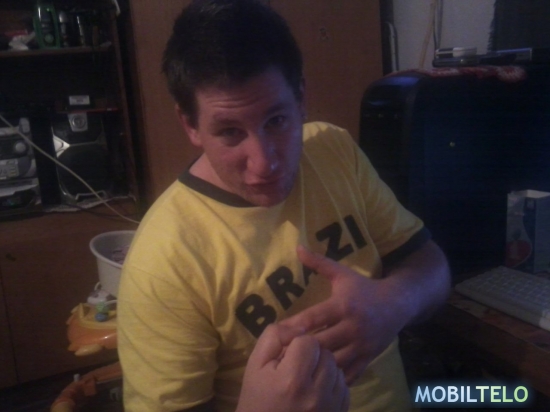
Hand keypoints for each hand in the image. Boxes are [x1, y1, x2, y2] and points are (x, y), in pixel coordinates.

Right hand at [237, 324, 348, 411]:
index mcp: (292, 380)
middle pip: (326, 354)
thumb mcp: (255, 364)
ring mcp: (330, 407)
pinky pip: (344, 387)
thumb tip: (300, 327)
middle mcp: (316, 395)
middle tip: (297, 369)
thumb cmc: (257, 398)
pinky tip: (317, 392)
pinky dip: (332, 385)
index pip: (309, 342)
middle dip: (312, 356)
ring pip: (337, 369)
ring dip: (324, 369)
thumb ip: (274, 336)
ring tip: (307, 380)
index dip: (297, 345)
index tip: (287, 358)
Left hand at [280, 246, 407, 384]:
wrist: (398, 304)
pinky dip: (332, 378)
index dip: (295, 327)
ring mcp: (362, 345)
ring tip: (294, 369)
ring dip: (315, 367)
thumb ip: (319, 263)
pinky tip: (317, 378)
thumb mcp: (342, 274)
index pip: (315, 318)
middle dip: (301, 350)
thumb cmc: (364, 288)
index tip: (277, 333)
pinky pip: (348, 374)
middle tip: (279, 356)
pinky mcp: (368, 358)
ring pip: (334, 363)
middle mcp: (353, 326)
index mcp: (343, 305)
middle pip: (322, 343)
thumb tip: (297, 247)